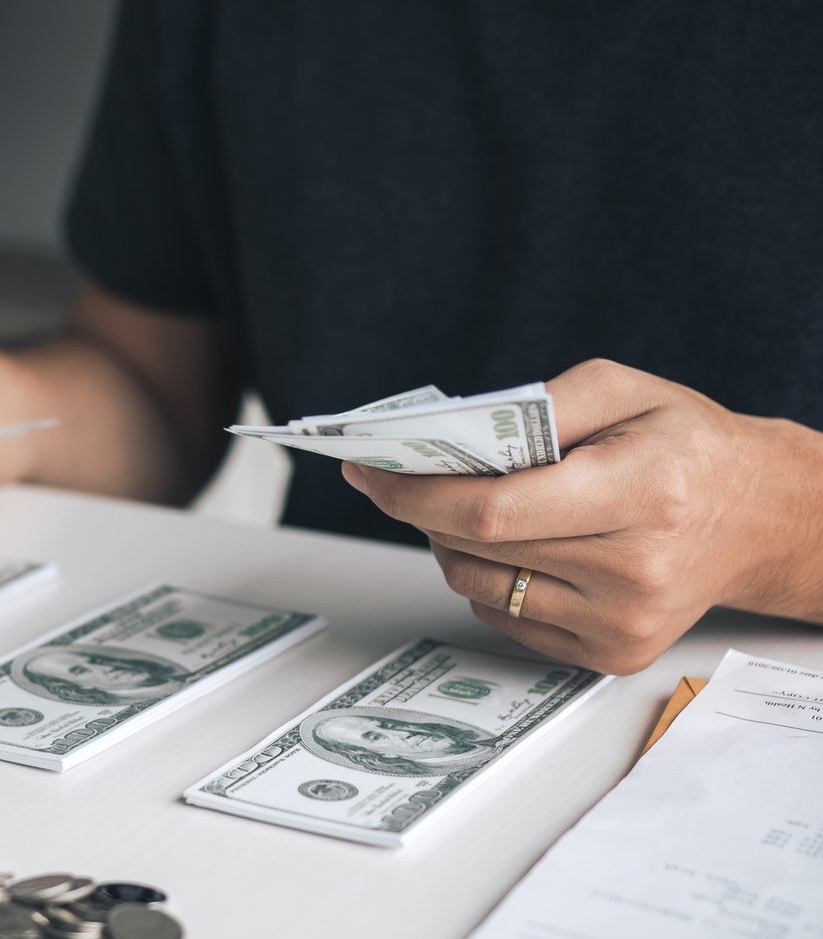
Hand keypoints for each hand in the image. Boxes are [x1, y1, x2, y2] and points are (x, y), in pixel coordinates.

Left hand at [341, 359, 822, 673]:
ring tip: (466, 507)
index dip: (416, 494)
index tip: (370, 473)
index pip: (494, 510)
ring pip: (478, 587)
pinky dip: (487, 578)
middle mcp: (635, 570)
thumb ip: (537, 406)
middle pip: (478, 548)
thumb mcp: (623, 390)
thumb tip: (450, 436)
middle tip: (398, 477)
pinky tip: (513, 546)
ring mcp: (623, 623)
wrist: (760, 517)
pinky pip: (504, 617)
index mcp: (643, 493)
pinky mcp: (611, 655)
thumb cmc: (685, 445)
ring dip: (448, 544)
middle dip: (421, 509)